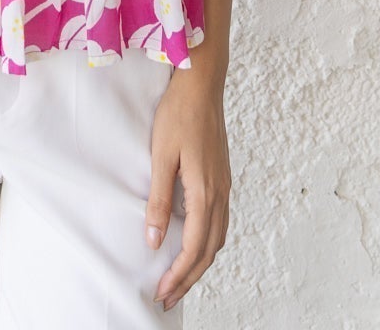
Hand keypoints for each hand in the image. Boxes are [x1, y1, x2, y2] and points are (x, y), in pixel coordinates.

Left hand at [144, 67, 231, 310]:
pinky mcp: (222, 176)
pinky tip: (193, 244)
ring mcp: (224, 184)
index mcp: (205, 190)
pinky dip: (208, 242)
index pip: (195, 247)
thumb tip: (155, 241)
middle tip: (168, 298)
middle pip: (210, 250)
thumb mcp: (161, 156)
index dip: (179, 274)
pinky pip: (220, 221)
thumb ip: (159, 200)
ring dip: (200, 262)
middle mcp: (220, 193)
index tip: (162, 292)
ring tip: (179, 279)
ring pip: (218, 238)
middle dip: (190, 277)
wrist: (201, 82)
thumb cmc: (178, 113)